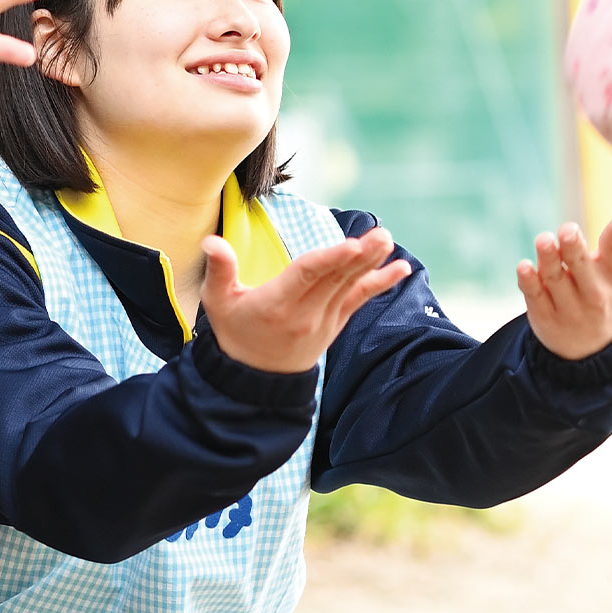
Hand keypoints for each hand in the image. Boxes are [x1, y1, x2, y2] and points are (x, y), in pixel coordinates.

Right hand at [200, 228, 411, 373]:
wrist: (254, 377)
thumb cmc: (234, 331)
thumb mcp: (217, 302)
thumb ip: (219, 269)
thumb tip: (211, 241)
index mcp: (276, 304)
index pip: (307, 277)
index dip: (330, 259)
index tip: (352, 244)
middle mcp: (304, 313)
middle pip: (335, 279)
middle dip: (359, 256)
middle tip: (380, 235)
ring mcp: (324, 320)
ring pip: (350, 286)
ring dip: (371, 263)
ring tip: (386, 239)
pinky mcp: (335, 323)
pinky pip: (359, 300)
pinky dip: (379, 283)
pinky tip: (400, 267)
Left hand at [518, 199, 611, 359]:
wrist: (591, 348)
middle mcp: (593, 292)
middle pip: (581, 267)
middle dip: (574, 248)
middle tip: (567, 228)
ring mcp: (567, 305)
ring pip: (555, 279)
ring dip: (548, 259)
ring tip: (543, 239)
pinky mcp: (543, 314)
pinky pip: (534, 297)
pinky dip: (528, 282)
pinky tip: (523, 266)